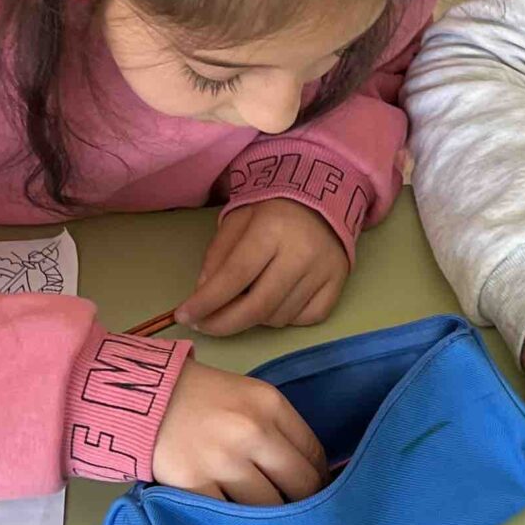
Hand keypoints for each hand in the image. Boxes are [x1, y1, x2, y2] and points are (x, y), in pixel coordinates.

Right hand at [151, 358, 327, 504]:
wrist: (142, 398)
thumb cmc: (201, 397)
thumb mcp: (248, 396)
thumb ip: (279, 428)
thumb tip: (311, 472)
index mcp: (270, 405)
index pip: (314, 454)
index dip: (321, 479)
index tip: (318, 493)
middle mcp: (251, 432)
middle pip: (300, 485)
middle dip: (305, 504)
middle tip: (302, 517)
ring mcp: (223, 461)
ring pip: (269, 508)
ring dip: (271, 519)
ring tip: (269, 524)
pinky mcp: (194, 486)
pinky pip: (230, 519)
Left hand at [176, 199, 349, 336]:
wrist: (323, 198)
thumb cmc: (272, 210)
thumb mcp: (237, 221)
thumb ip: (217, 256)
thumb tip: (203, 297)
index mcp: (272, 229)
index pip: (234, 276)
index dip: (206, 302)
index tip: (184, 316)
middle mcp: (302, 252)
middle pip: (258, 306)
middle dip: (224, 324)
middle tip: (205, 326)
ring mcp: (324, 271)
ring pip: (279, 317)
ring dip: (254, 319)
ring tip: (244, 301)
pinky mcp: (340, 284)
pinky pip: (306, 319)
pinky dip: (285, 318)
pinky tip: (275, 302)